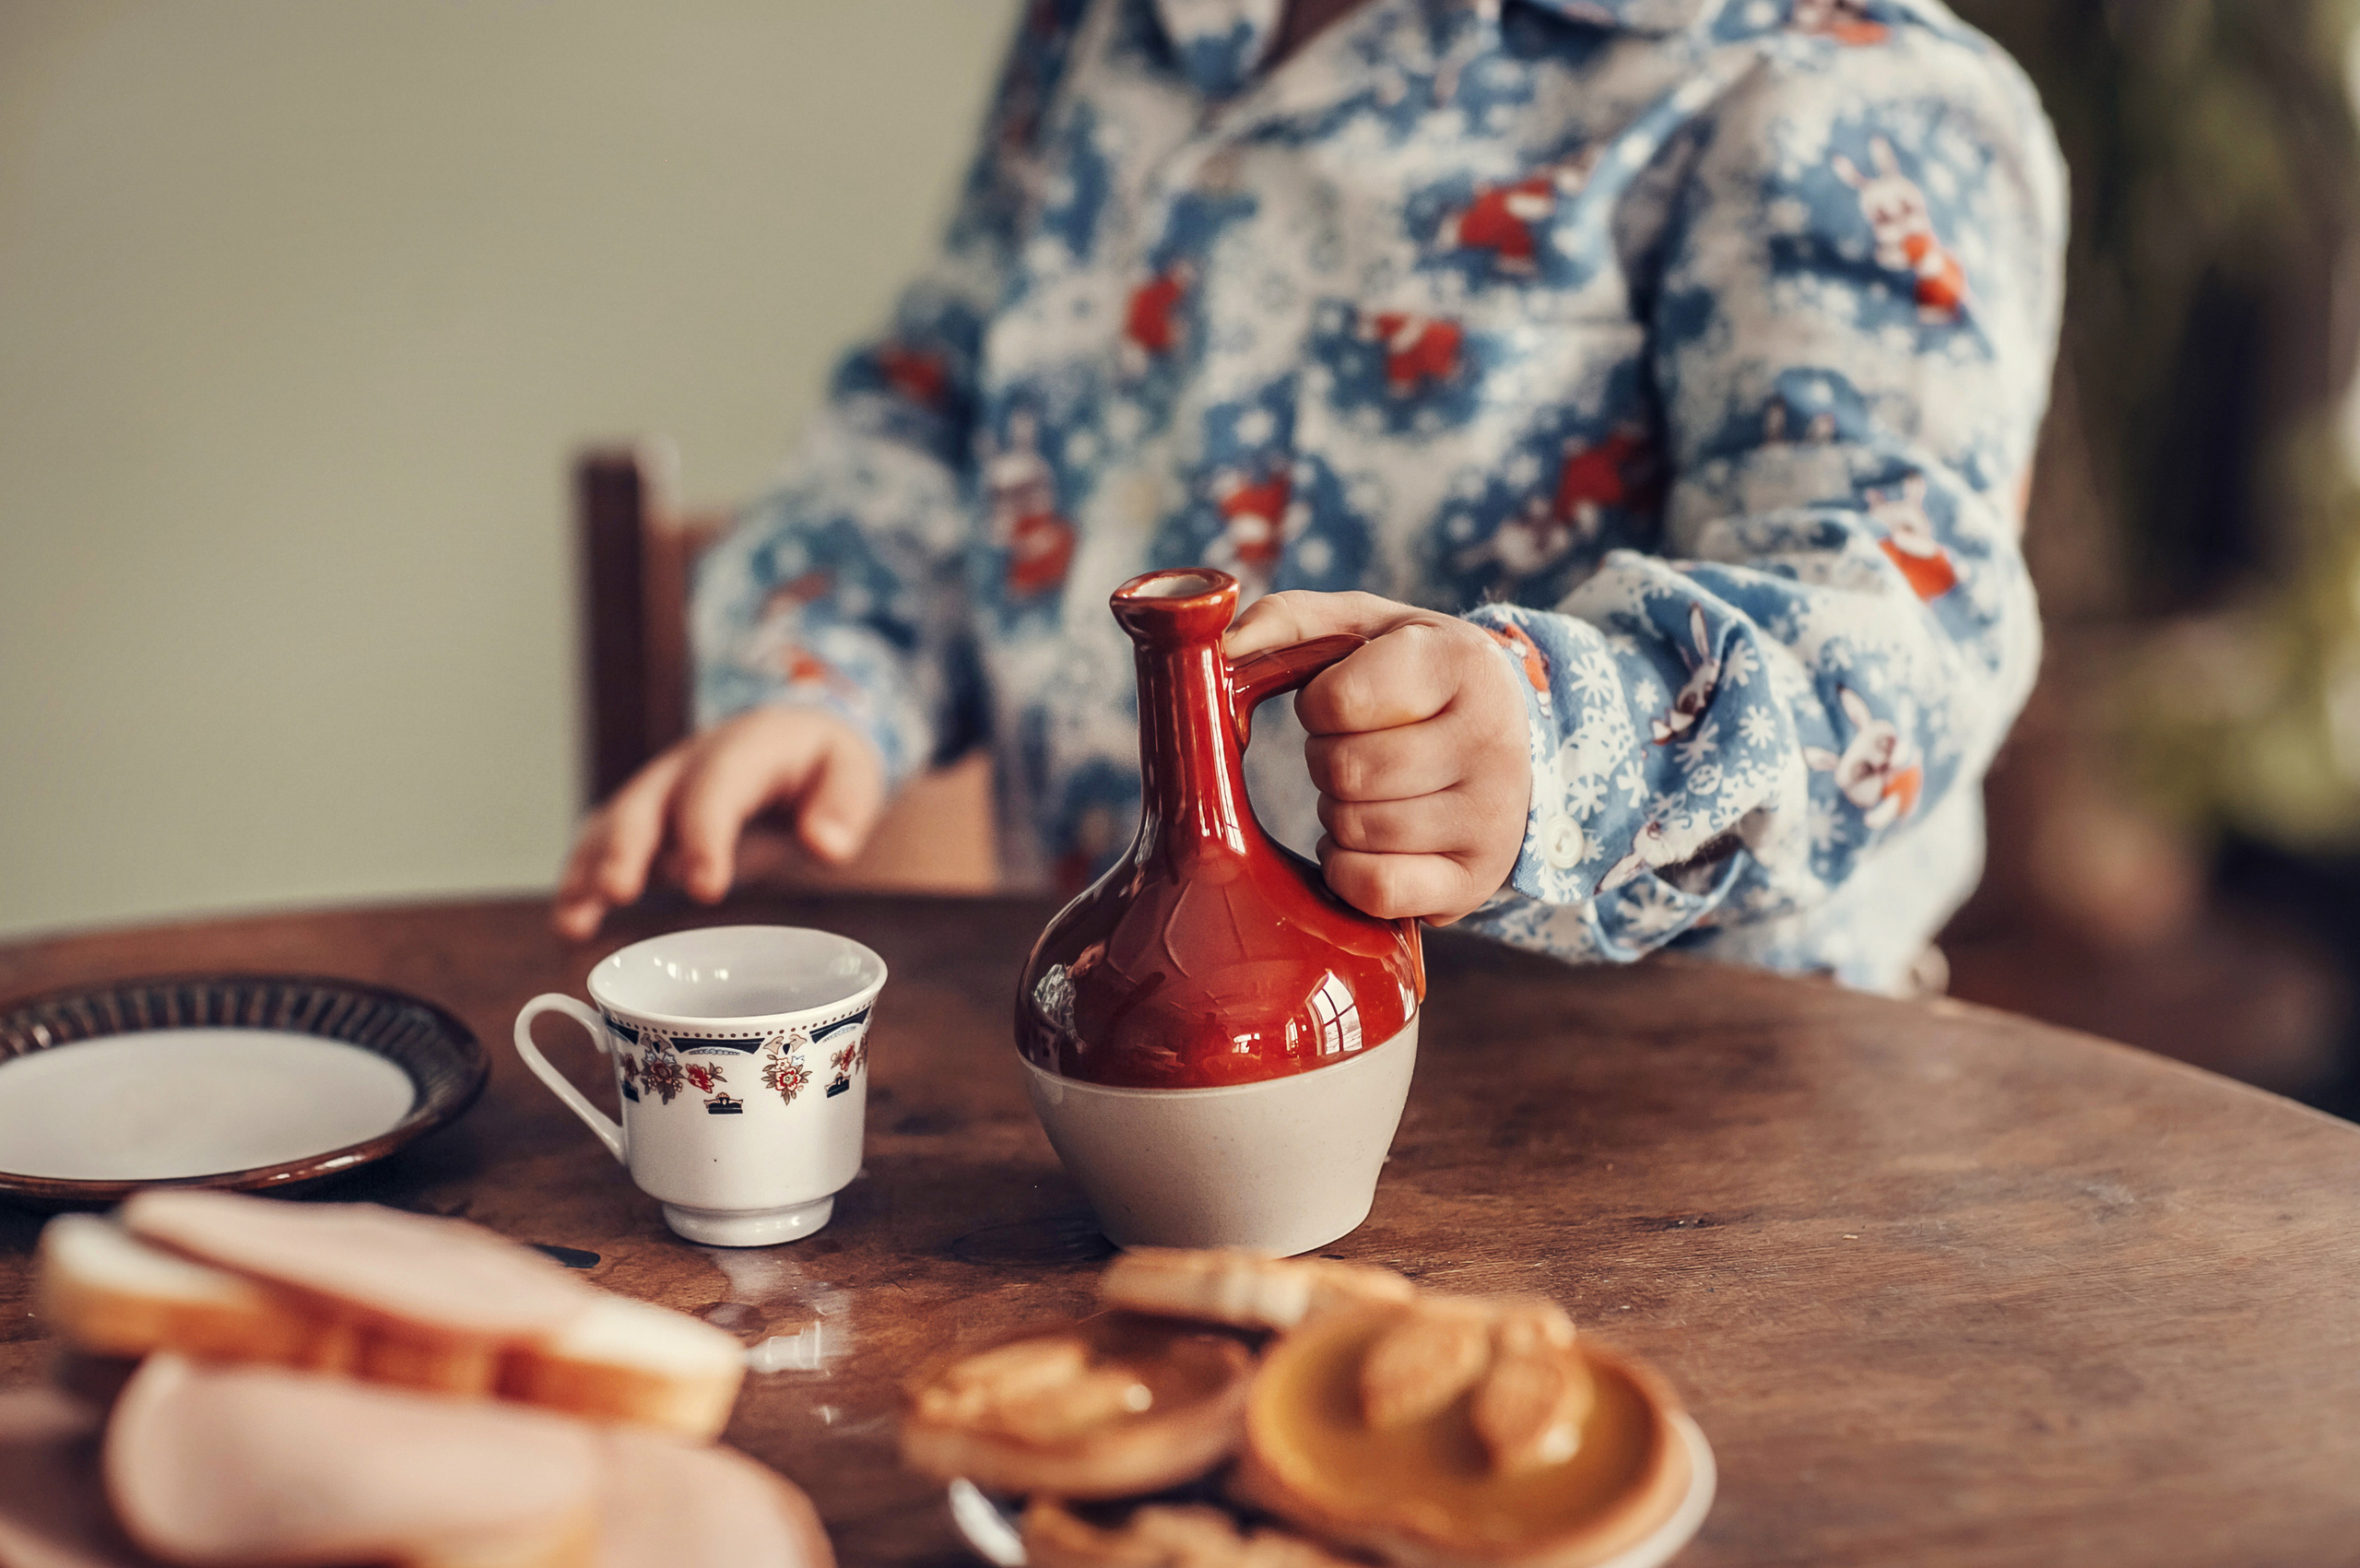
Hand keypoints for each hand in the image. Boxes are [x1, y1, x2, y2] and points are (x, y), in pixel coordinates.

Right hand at [552, 707, 885, 939]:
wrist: (796, 741)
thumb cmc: (824, 766)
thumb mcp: (853, 772)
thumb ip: (845, 806)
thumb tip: (826, 844)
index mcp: (743, 747)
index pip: (715, 785)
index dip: (704, 834)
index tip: (706, 888)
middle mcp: (688, 765)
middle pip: (647, 801)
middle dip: (627, 846)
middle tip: (620, 892)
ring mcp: (661, 792)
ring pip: (613, 825)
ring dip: (590, 870)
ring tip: (573, 920)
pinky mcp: (648, 822)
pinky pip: (605, 847)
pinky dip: (583, 882)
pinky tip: (571, 925)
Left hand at [1224, 591, 1531, 925]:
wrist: (1510, 742)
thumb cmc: (1416, 678)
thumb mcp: (1368, 628)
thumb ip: (1291, 621)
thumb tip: (1222, 647)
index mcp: (1463, 662)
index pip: (1339, 701)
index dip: (1317, 708)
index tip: (1341, 704)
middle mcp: (1491, 739)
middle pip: (1343, 771)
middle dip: (1325, 762)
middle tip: (1356, 751)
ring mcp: (1492, 816)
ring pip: (1355, 830)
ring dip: (1337, 814)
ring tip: (1373, 791)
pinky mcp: (1477, 878)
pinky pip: (1376, 888)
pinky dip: (1348, 870)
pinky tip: (1368, 843)